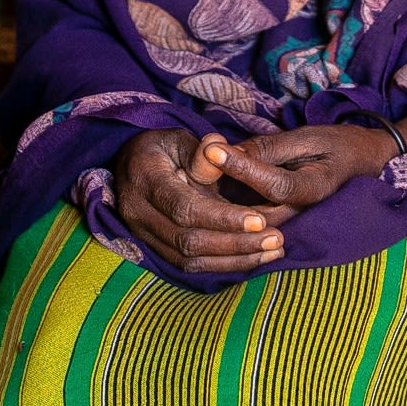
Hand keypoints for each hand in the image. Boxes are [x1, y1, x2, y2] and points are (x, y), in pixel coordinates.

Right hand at [112, 129, 289, 272]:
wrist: (131, 165)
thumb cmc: (162, 148)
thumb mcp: (179, 139)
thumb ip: (201, 153)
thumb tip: (219, 151)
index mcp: (144, 178)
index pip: (185, 208)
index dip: (222, 217)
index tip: (259, 220)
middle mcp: (137, 212)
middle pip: (189, 241)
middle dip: (235, 243)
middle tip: (275, 239)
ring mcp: (142, 234)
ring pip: (190, 260)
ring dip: (234, 259)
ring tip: (272, 250)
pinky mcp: (154, 248)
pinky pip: (188, 266)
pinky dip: (222, 265)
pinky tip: (253, 258)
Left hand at [202, 123, 397, 210]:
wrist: (362, 165)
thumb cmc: (335, 146)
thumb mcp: (307, 137)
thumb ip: (269, 147)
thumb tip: (230, 151)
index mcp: (314, 189)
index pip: (272, 183)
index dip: (240, 166)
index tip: (212, 148)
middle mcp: (302, 215)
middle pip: (252, 216)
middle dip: (219, 198)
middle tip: (190, 173)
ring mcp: (290, 225)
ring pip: (247, 228)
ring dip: (218, 211)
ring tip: (191, 184)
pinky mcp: (279, 226)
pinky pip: (248, 228)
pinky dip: (226, 218)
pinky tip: (205, 199)